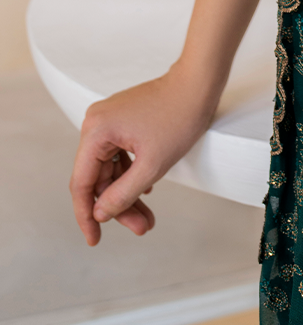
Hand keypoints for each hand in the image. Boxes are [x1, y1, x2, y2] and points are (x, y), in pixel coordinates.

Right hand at [69, 63, 218, 244]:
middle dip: (118, 207)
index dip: (86, 216)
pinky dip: (132, 176)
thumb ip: (122, 194)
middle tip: (142, 228)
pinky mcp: (123, 121)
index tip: (94, 240)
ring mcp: (109, 121)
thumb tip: (99, 214)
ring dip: (127, 194)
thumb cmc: (179, 117)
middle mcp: (96, 124)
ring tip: (147, 219)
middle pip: (99, 178)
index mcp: (96, 131)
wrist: (199, 84)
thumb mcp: (152, 165)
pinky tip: (146, 193)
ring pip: (111, 170)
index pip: (82, 184)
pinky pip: (120, 156)